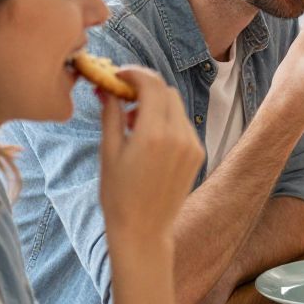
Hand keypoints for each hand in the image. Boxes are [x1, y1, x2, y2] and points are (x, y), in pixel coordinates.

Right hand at [97, 68, 203, 239]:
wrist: (144, 229)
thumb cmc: (119, 194)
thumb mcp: (108, 151)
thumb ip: (110, 114)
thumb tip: (106, 87)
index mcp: (154, 134)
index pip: (151, 84)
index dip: (133, 74)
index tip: (117, 75)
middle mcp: (179, 136)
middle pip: (166, 91)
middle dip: (144, 86)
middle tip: (121, 94)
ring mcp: (192, 145)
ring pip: (176, 106)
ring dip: (154, 103)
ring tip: (129, 119)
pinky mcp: (197, 154)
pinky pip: (183, 124)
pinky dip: (166, 119)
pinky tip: (146, 135)